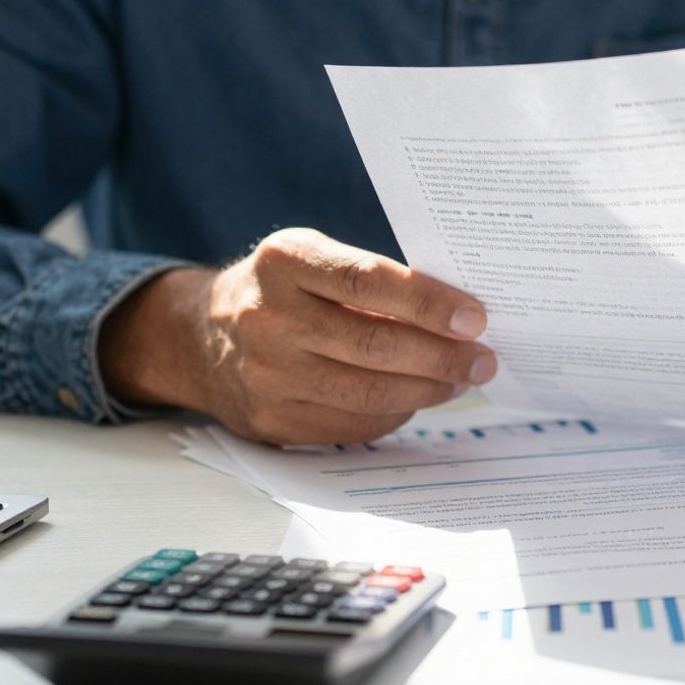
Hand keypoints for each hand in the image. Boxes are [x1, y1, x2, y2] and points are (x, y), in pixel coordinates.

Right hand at [101, 228, 496, 443]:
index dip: (428, 303)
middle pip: (374, 346)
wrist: (200, 337)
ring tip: (460, 380)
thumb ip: (372, 279)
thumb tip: (457, 316)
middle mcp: (268, 318)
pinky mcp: (271, 420)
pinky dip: (395, 413)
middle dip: (442, 357)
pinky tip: (417, 398)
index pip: (368, 281)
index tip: (476, 317)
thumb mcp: (312, 259)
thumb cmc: (282, 290)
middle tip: (484, 360)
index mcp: (284, 261)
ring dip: (429, 390)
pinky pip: (352, 425)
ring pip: (368, 393)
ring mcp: (266, 375)